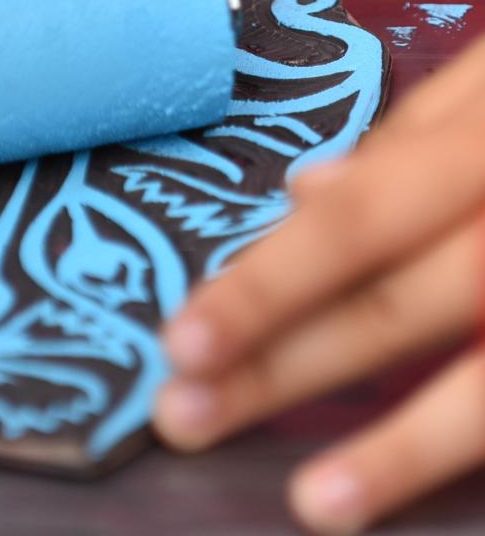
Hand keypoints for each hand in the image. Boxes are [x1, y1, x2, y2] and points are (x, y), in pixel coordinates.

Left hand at [154, 35, 484, 533]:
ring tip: (315, 503)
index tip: (179, 342)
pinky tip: (410, 473)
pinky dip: (477, 432)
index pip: (356, 222)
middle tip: (184, 418)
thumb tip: (305, 192)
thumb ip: (416, 135)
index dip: (267, 283)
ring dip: (403, 444)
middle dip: (291, 363)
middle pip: (403, 298)